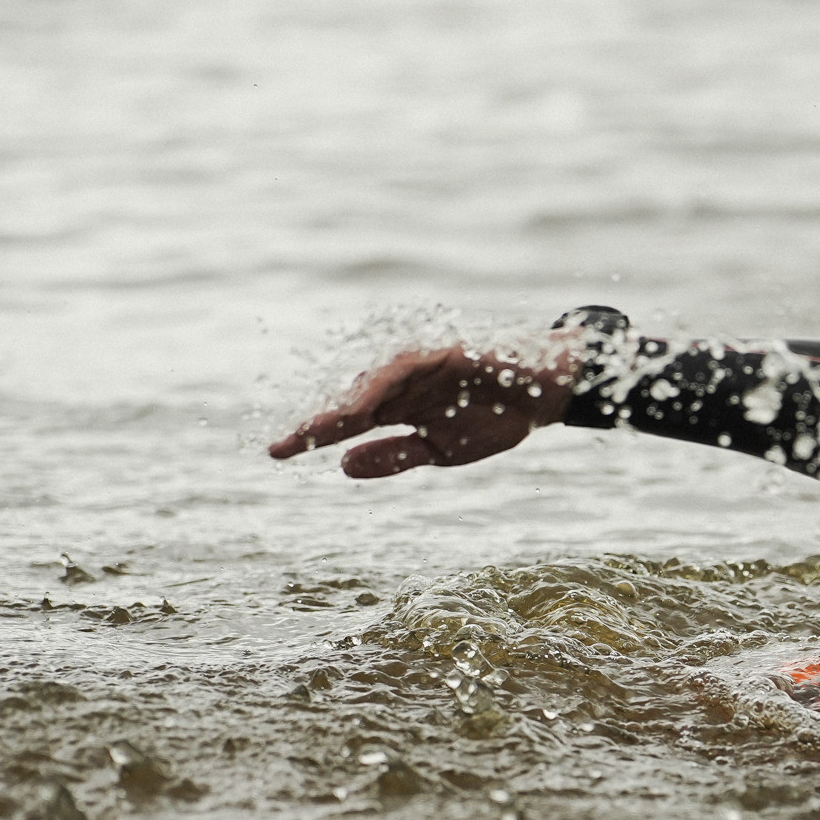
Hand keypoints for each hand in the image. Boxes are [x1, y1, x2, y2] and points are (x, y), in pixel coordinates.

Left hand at [267, 338, 583, 477]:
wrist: (542, 395)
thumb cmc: (492, 416)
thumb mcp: (438, 451)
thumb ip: (393, 456)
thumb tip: (341, 466)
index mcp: (398, 410)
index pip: (347, 424)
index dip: (313, 437)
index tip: (277, 454)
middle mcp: (401, 386)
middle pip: (349, 404)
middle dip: (316, 425)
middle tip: (281, 446)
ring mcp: (420, 367)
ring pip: (370, 385)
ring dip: (341, 408)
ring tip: (312, 432)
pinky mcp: (443, 353)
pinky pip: (405, 368)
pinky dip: (381, 384)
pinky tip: (360, 405)